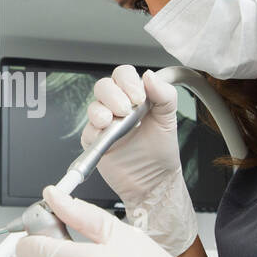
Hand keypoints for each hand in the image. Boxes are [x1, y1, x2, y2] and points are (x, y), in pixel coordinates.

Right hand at [83, 65, 198, 255]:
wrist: (154, 181)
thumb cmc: (161, 151)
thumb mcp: (169, 118)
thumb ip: (164, 94)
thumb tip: (150, 76)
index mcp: (135, 97)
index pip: (123, 75)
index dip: (128, 81)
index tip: (138, 96)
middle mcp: (117, 107)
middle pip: (103, 86)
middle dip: (113, 95)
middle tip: (127, 109)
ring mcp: (105, 124)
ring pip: (93, 106)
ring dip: (102, 111)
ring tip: (114, 122)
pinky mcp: (94, 142)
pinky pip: (88, 131)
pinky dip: (96, 132)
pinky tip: (107, 136)